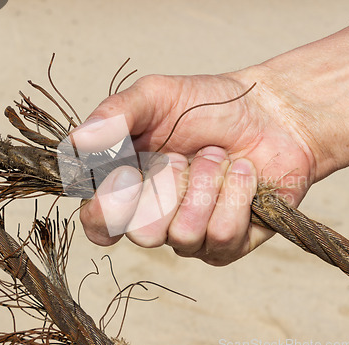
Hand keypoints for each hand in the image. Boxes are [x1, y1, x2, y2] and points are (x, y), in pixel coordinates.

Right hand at [73, 70, 315, 264]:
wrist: (270, 113)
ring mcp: (192, 235)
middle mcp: (156, 218)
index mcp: (128, 187)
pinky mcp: (228, 244)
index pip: (98, 223)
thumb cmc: (209, 105)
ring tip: (219, 158)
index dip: (110, 206)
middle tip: (184, 156)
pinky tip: (243, 174)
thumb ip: (115, 115)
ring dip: (205, 185)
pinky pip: (222, 235)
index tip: (131, 173)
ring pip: (184, 235)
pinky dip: (236, 193)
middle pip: (143, 235)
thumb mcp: (156, 96)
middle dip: (168, 187)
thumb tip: (77, 142)